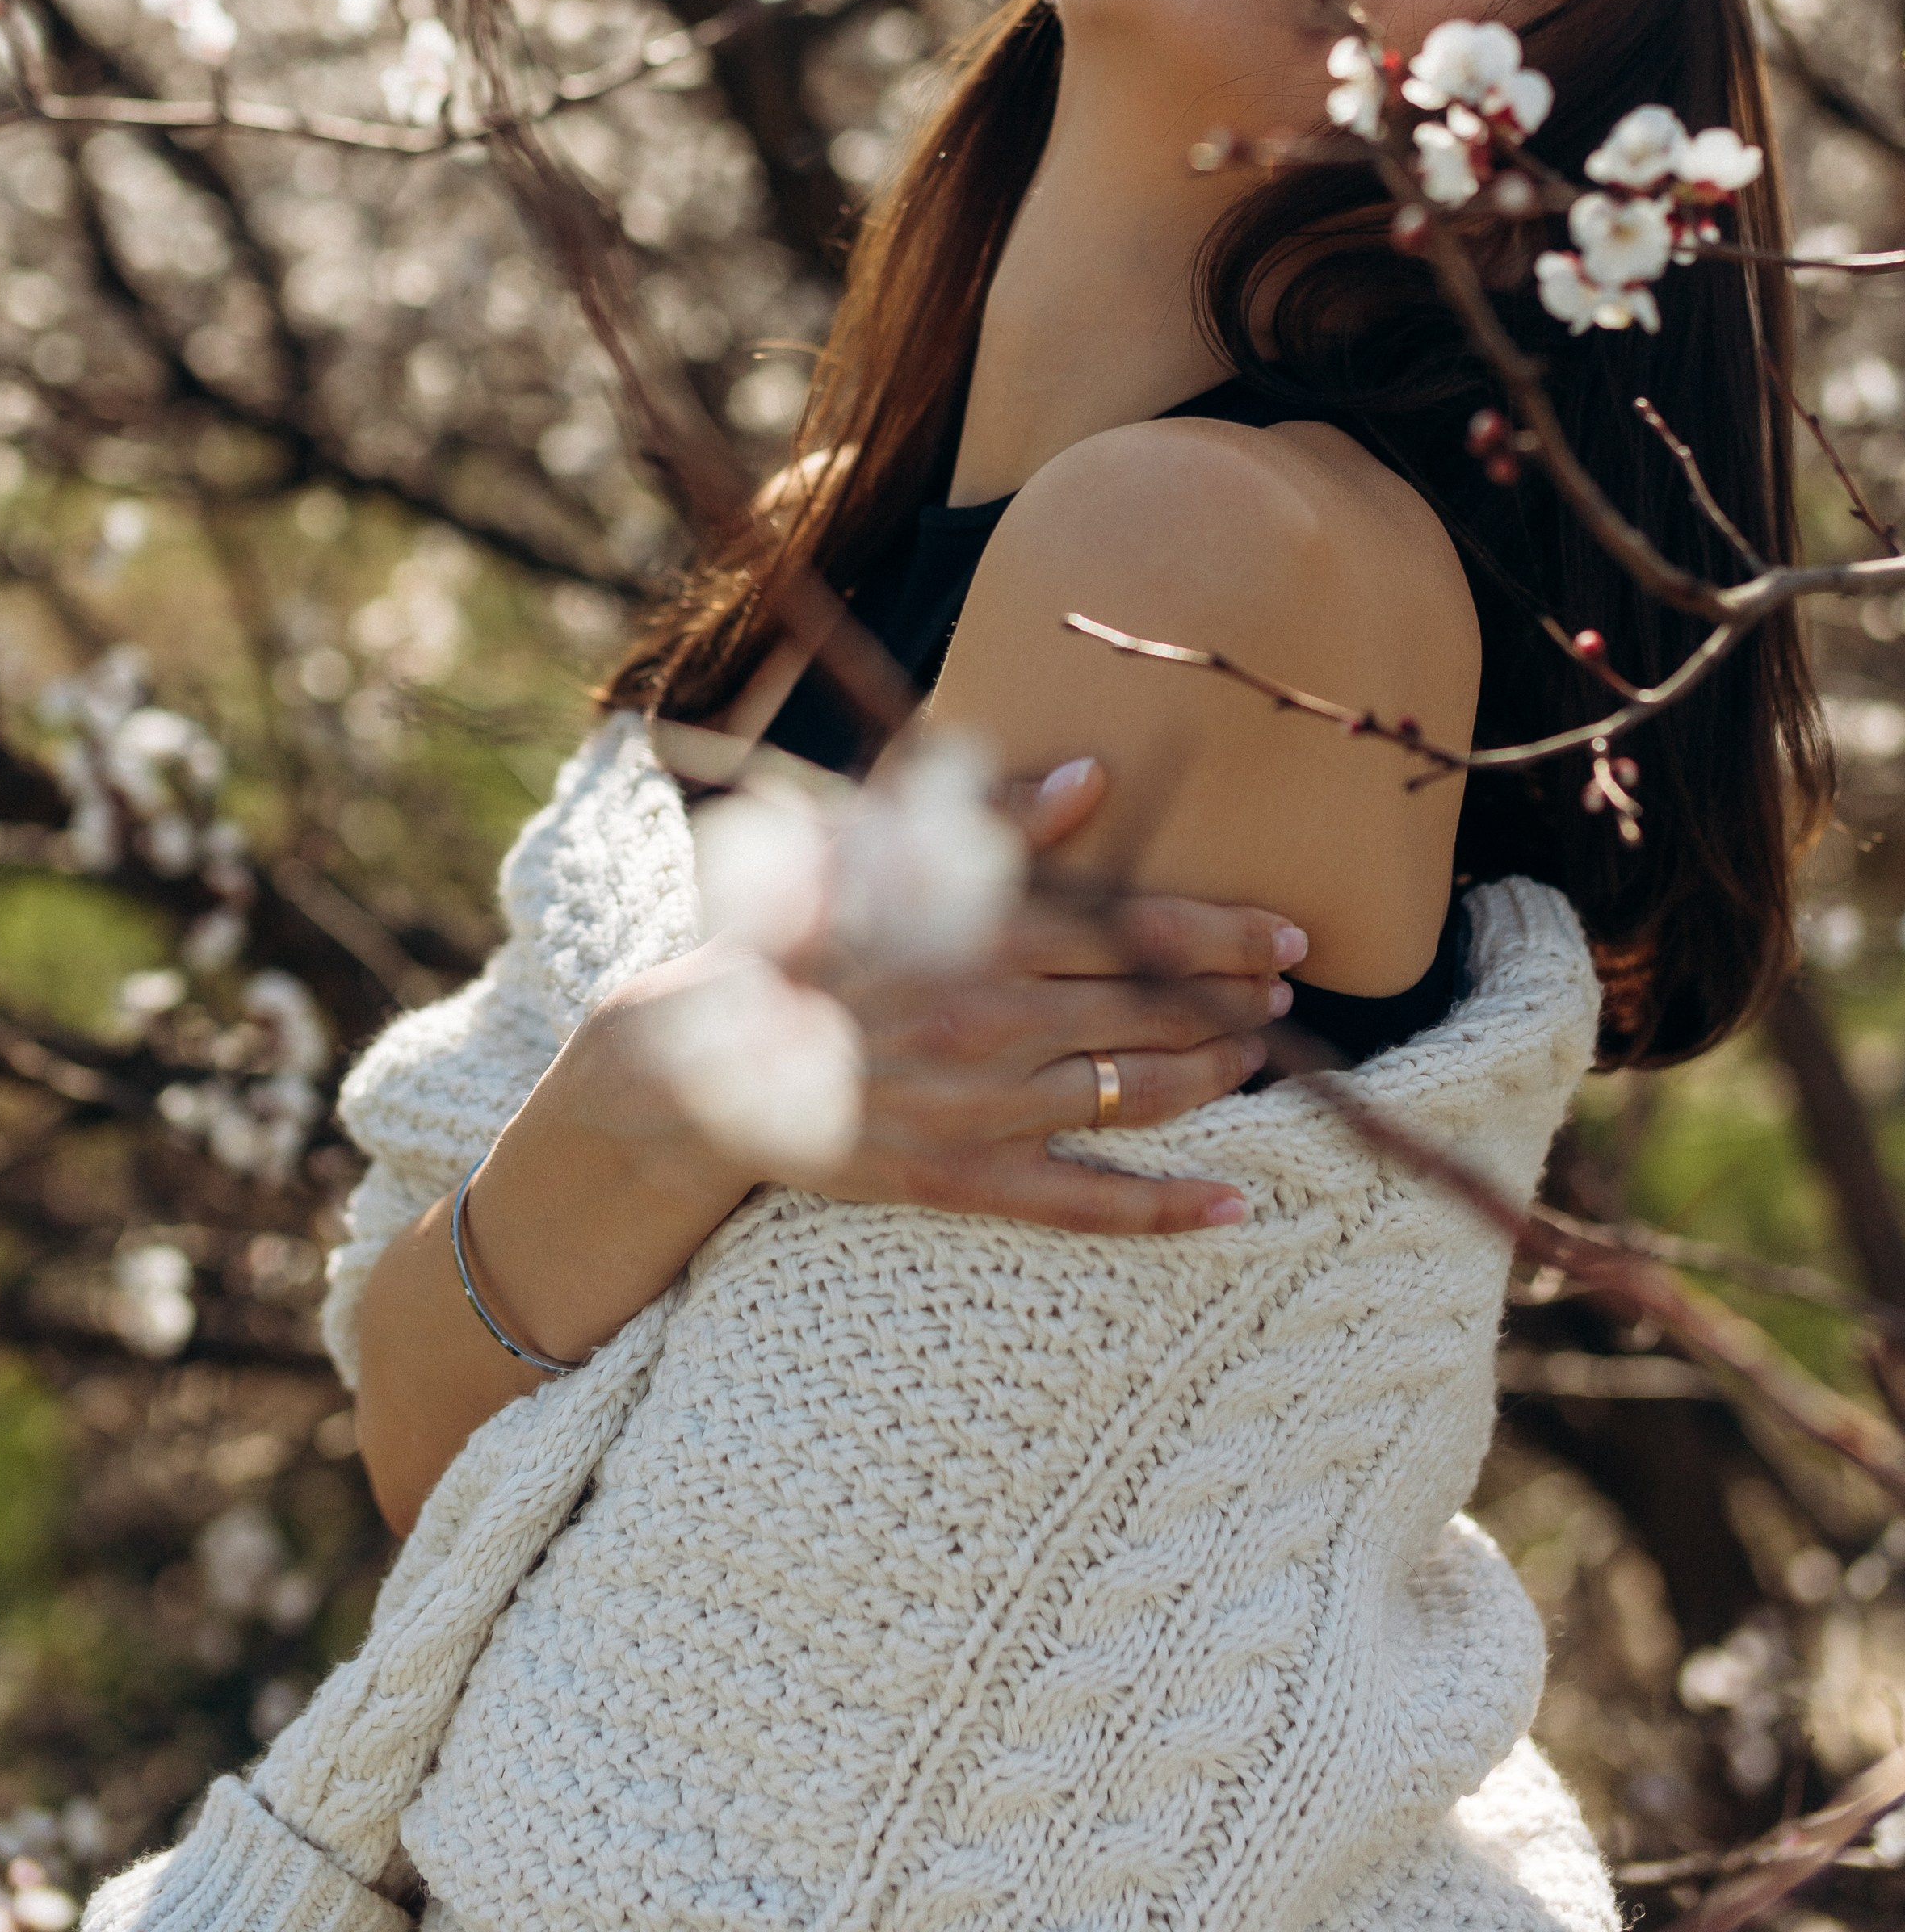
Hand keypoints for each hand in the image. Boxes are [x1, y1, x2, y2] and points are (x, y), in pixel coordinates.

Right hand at [779, 754, 1300, 1233]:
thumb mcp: (875, 851)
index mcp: (983, 931)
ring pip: (1138, 1095)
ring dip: (1213, 1076)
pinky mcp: (960, 1180)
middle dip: (1235, 1000)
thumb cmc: (793, 936)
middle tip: (1289, 994)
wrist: (698, 1056)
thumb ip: (990, 819)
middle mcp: (997, 1018)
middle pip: (1155, 1009)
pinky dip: (1166, 1207)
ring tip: (1255, 1059)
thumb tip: (1091, 780)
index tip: (1287, 934)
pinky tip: (1234, 1202)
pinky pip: (1083, 1202)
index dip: (1225, 933)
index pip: (1140, 929)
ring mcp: (983, 1108)